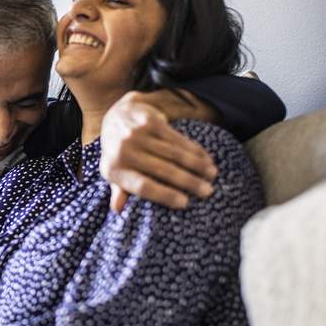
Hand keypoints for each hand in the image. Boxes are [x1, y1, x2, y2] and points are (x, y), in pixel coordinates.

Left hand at [101, 91, 218, 211]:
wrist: (116, 115)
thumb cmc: (118, 151)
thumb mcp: (113, 171)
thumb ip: (118, 190)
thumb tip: (118, 210)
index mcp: (114, 170)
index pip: (143, 186)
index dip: (165, 195)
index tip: (185, 203)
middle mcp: (124, 152)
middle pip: (163, 170)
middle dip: (189, 182)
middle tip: (208, 191)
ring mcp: (137, 135)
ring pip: (175, 154)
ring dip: (197, 165)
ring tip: (212, 175)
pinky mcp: (150, 122)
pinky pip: (178, 139)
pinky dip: (195, 150)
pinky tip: (206, 158)